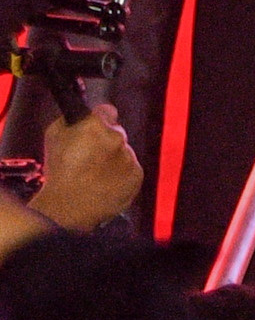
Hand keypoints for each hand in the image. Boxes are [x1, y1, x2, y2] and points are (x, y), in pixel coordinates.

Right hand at [29, 110, 139, 233]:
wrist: (65, 209)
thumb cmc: (57, 172)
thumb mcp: (54, 136)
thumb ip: (72, 119)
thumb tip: (84, 113)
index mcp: (96, 126)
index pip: (107, 111)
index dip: (99, 119)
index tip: (93, 128)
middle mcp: (117, 138)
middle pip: (116, 133)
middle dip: (104, 142)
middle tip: (88, 158)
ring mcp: (129, 157)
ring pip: (123, 153)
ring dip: (112, 160)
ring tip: (93, 176)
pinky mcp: (136, 175)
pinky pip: (130, 170)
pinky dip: (120, 176)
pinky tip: (103, 185)